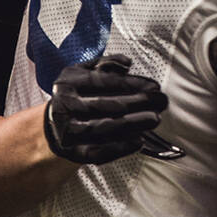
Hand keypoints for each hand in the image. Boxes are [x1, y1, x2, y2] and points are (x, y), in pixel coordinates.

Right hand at [44, 55, 171, 164]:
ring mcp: (67, 131)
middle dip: (138, 103)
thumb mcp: (86, 72)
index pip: (103, 82)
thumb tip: (127, 63)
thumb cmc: (79, 95)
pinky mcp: (73, 152)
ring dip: (133, 124)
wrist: (56, 124)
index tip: (154, 86)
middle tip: (161, 102)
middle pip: (105, 105)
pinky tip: (139, 141)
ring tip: (155, 119)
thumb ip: (106, 64)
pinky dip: (120, 148)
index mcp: (68, 83)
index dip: (132, 84)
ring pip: (103, 129)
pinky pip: (98, 153)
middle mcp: (64, 106)